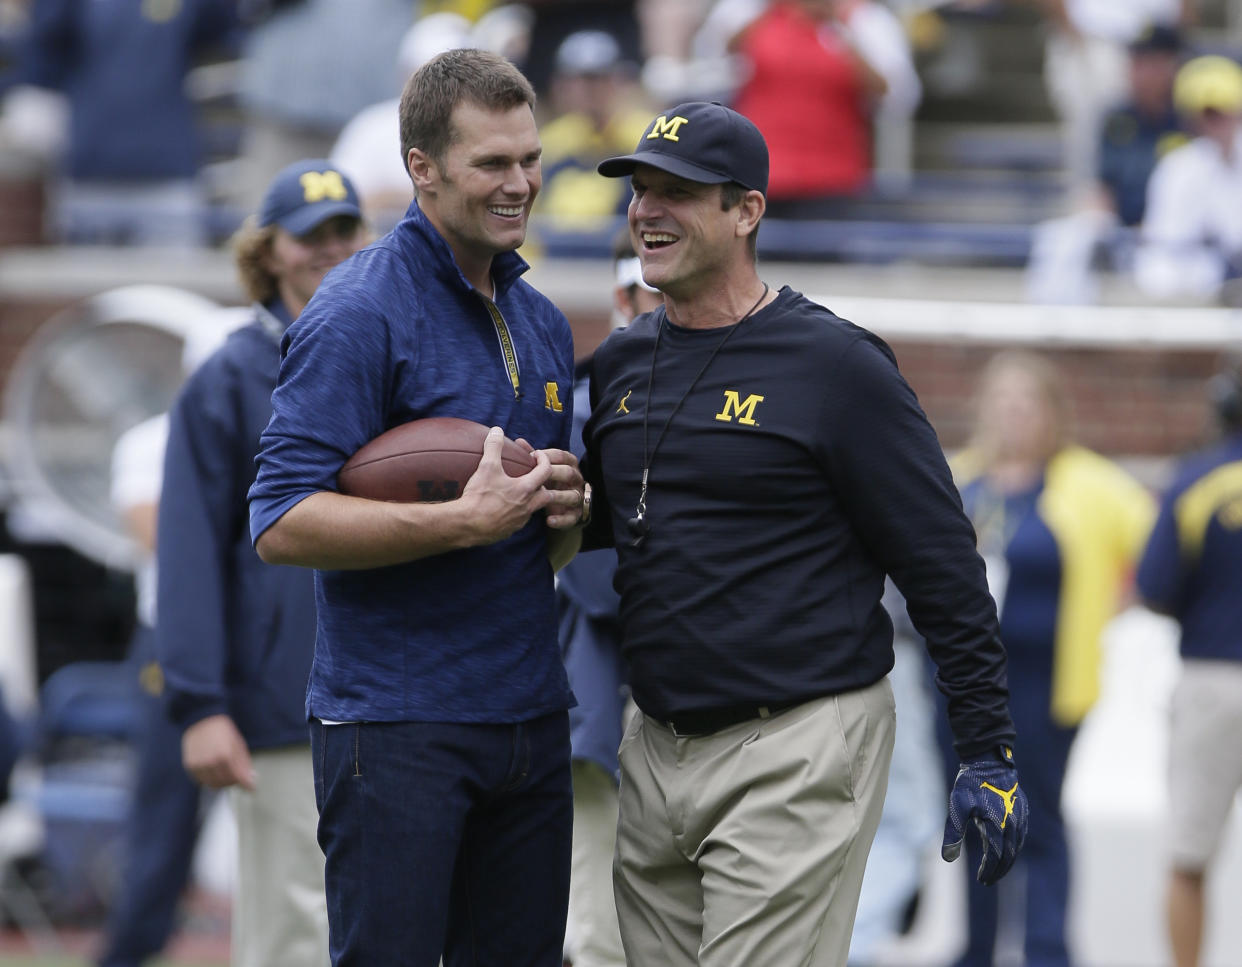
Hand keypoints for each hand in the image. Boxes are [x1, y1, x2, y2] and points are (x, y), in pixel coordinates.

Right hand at [182, 714, 255, 789]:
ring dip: (221, 782)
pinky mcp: (190, 766)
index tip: (251, 788)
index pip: (237, 778)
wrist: (202, 720)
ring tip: (224, 773)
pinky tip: (213, 770)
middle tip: (236, 776)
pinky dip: (209, 779)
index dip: (246, 785)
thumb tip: (250, 780)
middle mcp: (211, 761)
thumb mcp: (238, 744)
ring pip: (212, 784)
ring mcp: (199, 765)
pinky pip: (201, 781)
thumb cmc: (223, 731)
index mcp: (226, 755)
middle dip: (233, 782)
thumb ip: (244, 763)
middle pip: (225, 783)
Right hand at [461, 427, 554, 543]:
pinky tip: (506, 507)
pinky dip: (519, 512)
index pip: (546, 471)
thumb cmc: (479, 497)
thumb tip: (497, 431)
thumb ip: (494, 447)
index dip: (543, 459)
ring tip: (520, 491)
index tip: (536, 455)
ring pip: (534, 509)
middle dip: (543, 483)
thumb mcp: (486, 468)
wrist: (466, 526)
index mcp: (525, 489)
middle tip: (533, 475)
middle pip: (546, 494)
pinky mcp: (510, 531)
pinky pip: (521, 520)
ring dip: (532, 499)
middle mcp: (527, 506)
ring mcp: (520, 521)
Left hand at [536, 447, 586, 529]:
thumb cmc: (547, 483)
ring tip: (543, 499)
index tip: (531, 458)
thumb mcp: (541, 470)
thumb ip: (532, 457)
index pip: (562, 456)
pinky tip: (548, 520)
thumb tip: (519, 442)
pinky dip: (561, 519)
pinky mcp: (575, 515)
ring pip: (573, 495)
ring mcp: (578, 497)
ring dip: (559, 497)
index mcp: (569, 465)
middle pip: (569, 473)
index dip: (547, 456)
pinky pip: (571, 517)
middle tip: (535, 477)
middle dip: (553, 473)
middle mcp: (576, 480)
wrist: (555, 510)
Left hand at [942, 745, 1027, 885]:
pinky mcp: (1024, 810)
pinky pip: (1022, 835)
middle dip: (999, 871)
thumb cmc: (970, 784)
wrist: (989, 761)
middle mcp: (1012, 824)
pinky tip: (1008, 850)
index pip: (995, 857)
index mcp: (996, 825)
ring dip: (1008, 861)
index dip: (989, 871)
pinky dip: (1016, 847)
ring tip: (997, 869)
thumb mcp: (957, 808)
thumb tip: (947, 859)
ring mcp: (1020, 817)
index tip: (981, 880)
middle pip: (1009, 856)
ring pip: (1018, 846)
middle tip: (988, 879)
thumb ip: (953, 834)